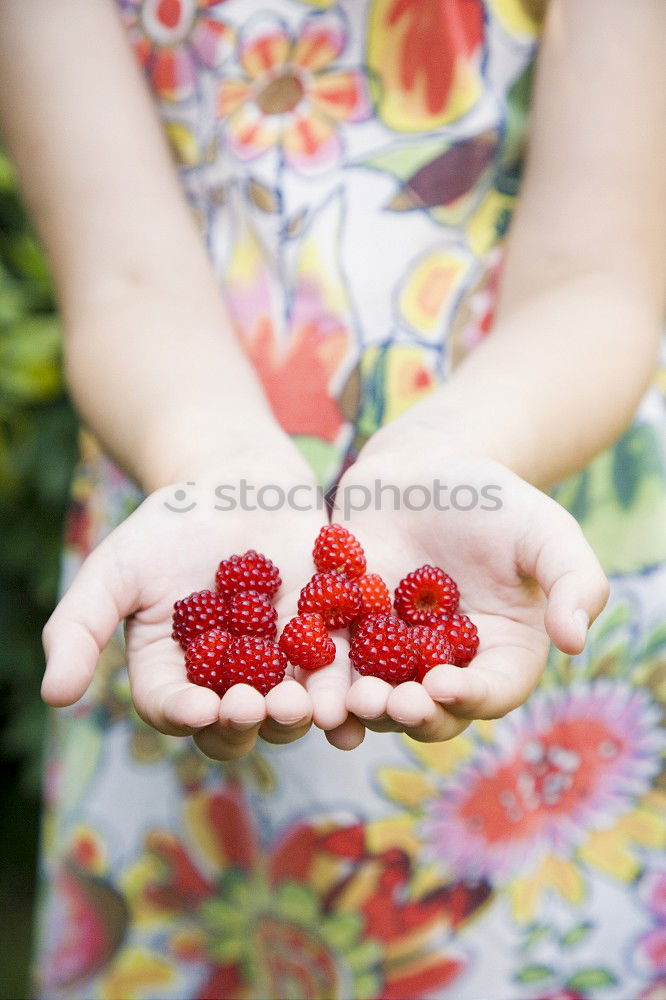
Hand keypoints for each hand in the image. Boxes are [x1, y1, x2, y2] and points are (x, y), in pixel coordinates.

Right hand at [41, 450, 346, 760]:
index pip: (175, 707)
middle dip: (248, 722)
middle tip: (257, 707)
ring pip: (291, 706)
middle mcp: (228, 678)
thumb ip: (79, 626)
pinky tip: (355, 696)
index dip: (185, 714)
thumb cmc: (169, 522)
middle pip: (238, 723)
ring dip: (300, 713)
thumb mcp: (116, 568)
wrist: (237, 478)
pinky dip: (346, 687)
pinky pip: (338, 672)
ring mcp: (281, 662)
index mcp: (175, 670)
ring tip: (309, 705)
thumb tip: (52, 697)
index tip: (200, 710)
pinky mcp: (327, 638)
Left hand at [313, 448, 607, 748]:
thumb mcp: (544, 531)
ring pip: (373, 698)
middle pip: (428, 710)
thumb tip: (576, 641)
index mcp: (500, 655)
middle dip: (407, 713)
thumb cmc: (492, 500)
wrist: (422, 470)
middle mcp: (445, 667)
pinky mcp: (343, 637)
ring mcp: (390, 658)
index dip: (471, 697)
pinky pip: (328, 665)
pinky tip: (298, 685)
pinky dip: (315, 680)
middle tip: (385, 702)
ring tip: (338, 705)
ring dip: (354, 709)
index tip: (446, 687)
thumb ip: (573, 581)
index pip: (491, 690)